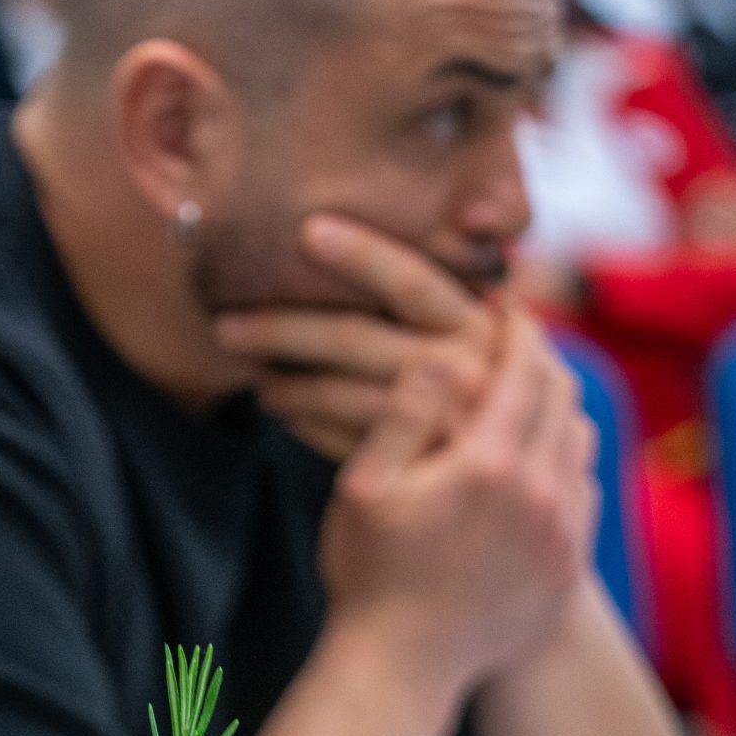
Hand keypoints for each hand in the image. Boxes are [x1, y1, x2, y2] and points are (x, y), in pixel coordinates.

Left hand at [213, 214, 497, 462]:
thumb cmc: (485, 409)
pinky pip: (343, 441)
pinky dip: (308, 424)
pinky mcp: (417, 474)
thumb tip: (356, 255)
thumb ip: (441, 316)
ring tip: (256, 378)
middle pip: (356, 337)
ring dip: (288, 383)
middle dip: (282, 328)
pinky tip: (286, 414)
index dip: (361, 253)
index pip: (412, 280)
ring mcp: (443, 429)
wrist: (510, 504)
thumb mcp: (482, 353)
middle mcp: (471, 372)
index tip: (305, 230)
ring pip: (340, 393)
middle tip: (224, 327)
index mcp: (484, 326)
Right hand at [318, 310, 599, 693]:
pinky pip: (583, 492)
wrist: (401, 670)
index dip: (518, 329)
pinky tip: (534, 463)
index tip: (505, 309)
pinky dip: (564, 463)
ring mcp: (561, 536)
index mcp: (489, 465)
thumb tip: (440, 352)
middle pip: (563, 397)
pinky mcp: (567, 568)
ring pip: (580, 441)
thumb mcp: (364, 487)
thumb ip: (404, 413)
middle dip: (542, 361)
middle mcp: (540, 495)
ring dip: (557, 410)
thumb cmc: (368, 575)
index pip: (526, 368)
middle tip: (517, 344)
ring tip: (525, 399)